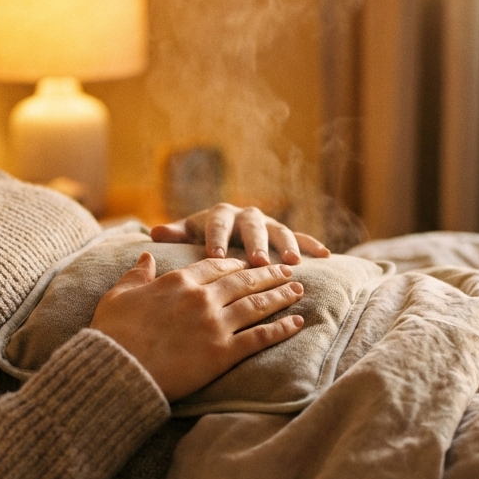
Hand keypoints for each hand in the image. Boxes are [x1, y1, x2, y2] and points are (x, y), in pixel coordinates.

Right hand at [90, 252, 304, 401]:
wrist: (117, 370)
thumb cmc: (112, 333)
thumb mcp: (118, 295)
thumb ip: (137, 273)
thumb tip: (145, 255)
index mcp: (178, 282)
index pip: (215, 266)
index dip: (236, 263)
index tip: (249, 263)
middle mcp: (202, 298)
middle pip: (243, 281)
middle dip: (268, 274)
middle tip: (287, 269)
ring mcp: (215, 324)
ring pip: (257, 304)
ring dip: (281, 295)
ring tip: (298, 288)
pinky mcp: (223, 353)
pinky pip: (260, 337)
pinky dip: (281, 328)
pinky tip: (297, 322)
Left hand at [150, 202, 329, 266]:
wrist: (223, 233)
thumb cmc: (200, 239)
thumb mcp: (186, 236)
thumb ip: (175, 234)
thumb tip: (153, 231)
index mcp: (219, 214)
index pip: (217, 223)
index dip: (217, 238)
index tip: (215, 256)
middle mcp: (245, 215)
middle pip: (251, 226)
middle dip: (256, 243)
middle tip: (259, 262)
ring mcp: (267, 224)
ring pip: (279, 231)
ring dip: (286, 246)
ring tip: (293, 263)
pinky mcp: (284, 234)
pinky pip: (300, 237)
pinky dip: (312, 245)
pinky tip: (326, 256)